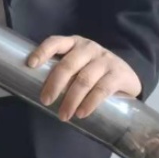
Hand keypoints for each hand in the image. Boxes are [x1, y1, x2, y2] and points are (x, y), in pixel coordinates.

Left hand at [26, 35, 141, 121]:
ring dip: (71, 99)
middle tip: (45, 101)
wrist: (127, 75)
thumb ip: (63, 71)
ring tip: (63, 115)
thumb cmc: (93, 71)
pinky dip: (90, 103)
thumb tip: (36, 89)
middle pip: (68, 64)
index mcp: (74, 43)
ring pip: (84, 79)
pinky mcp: (118, 74)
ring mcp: (104, 60)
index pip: (55, 42)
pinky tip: (81, 113)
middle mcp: (88, 48)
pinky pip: (102, 89)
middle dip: (54, 84)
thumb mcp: (78, 64)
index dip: (42, 51)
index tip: (31, 64)